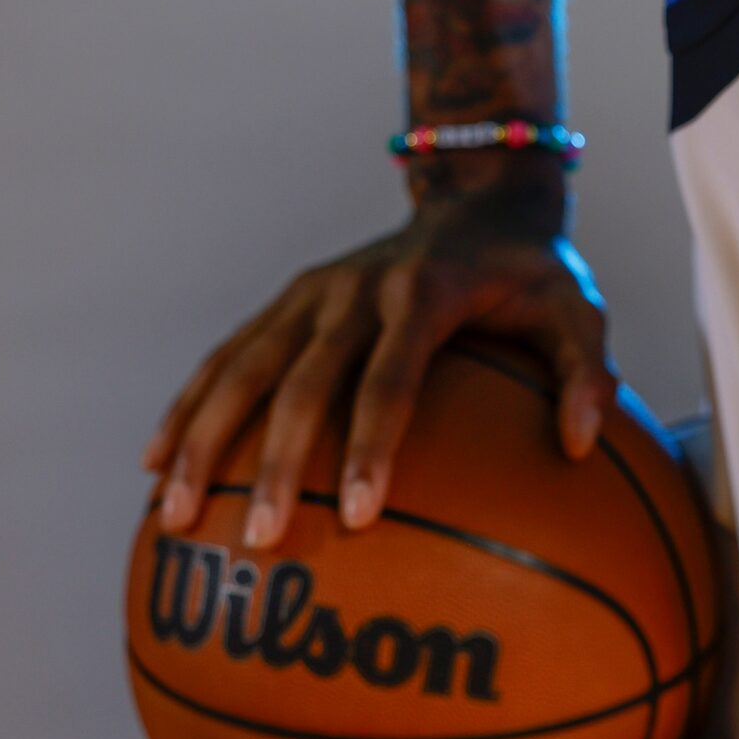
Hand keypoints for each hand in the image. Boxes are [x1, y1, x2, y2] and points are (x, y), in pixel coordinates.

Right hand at [144, 178, 610, 547]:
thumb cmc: (533, 274)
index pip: (391, 378)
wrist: (479, 198)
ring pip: (242, 367)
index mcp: (424, 294)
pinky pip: (225, 356)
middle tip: (259, 540)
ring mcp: (312, 292)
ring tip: (173, 516)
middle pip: (302, 381)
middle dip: (275, 463)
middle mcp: (356, 289)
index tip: (357, 513)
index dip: (371, 444)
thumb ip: (586, 372)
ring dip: (202, 439)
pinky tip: (152, 465)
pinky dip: (186, 406)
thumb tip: (582, 446)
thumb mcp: (577, 308)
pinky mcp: (286, 300)